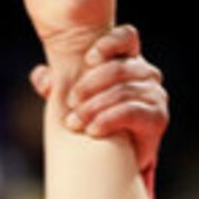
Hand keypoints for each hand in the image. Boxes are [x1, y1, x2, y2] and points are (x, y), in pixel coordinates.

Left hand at [31, 24, 168, 181]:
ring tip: (75, 123)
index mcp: (129, 59)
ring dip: (93, 107)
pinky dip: (108, 120)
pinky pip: (131, 111)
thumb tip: (41, 77)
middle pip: (119, 67)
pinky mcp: (158, 117)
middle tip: (70, 103)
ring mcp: (155, 95)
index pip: (127, 37)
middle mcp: (146, 74)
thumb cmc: (93, 119)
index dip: (109, 44)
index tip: (88, 60)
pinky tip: (92, 130)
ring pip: (122, 91)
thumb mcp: (72, 99)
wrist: (114, 161)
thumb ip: (57, 85)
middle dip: (90, 85)